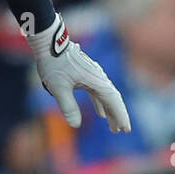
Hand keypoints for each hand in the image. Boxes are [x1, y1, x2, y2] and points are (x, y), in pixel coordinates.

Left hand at [26, 14, 130, 132]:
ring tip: (112, 126)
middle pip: (113, 99)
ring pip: (106, 95)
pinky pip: (97, 91)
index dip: (120, 115)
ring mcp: (93, 75)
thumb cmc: (53, 63)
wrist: (49, 43)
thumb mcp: (58, 87)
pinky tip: (100, 112)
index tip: (125, 129)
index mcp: (96, 80)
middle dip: (117, 115)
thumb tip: (75, 125)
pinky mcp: (86, 73)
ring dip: (110, 111)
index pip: (113, 101)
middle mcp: (98, 77)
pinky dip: (100, 103)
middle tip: (121, 131)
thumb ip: (68, 106)